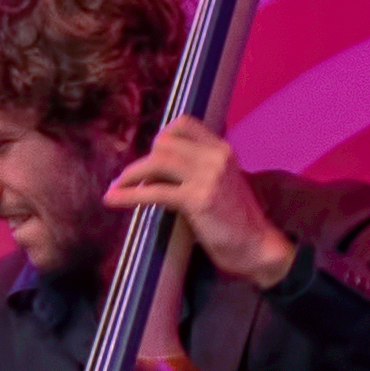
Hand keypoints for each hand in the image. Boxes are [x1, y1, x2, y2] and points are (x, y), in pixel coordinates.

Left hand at [103, 117, 296, 288]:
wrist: (257, 246)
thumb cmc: (235, 221)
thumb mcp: (218, 184)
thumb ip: (193, 171)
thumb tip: (154, 172)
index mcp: (221, 150)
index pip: (183, 124)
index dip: (160, 137)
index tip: (150, 156)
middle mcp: (216, 157)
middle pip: (164, 143)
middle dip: (142, 162)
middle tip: (131, 180)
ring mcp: (208, 176)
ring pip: (156, 161)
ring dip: (130, 176)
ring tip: (116, 188)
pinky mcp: (198, 199)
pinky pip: (154, 192)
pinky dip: (128, 195)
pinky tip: (112, 200)